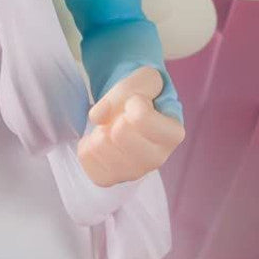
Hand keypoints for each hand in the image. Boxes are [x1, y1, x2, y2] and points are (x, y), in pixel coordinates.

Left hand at [78, 66, 184, 187]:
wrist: (133, 110)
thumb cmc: (144, 93)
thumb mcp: (143, 79)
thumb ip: (123, 90)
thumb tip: (97, 117)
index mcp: (172, 134)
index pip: (141, 118)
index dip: (132, 102)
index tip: (137, 102)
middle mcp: (157, 159)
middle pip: (119, 134)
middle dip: (115, 117)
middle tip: (122, 116)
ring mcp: (134, 173)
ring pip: (100, 147)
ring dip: (99, 130)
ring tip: (111, 128)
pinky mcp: (111, 179)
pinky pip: (86, 160)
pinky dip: (86, 145)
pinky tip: (99, 140)